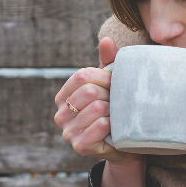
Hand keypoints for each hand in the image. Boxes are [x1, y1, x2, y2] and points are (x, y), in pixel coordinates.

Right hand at [53, 37, 142, 167]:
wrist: (125, 145)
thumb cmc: (115, 111)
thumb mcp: (110, 86)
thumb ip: (108, 62)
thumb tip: (106, 40)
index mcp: (63, 97)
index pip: (82, 76)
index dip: (104, 77)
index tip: (116, 85)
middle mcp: (60, 115)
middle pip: (89, 91)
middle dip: (110, 95)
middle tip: (119, 103)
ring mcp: (68, 132)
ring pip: (97, 108)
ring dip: (114, 110)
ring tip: (118, 116)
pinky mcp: (79, 146)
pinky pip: (100, 125)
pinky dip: (113, 124)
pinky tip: (115, 128)